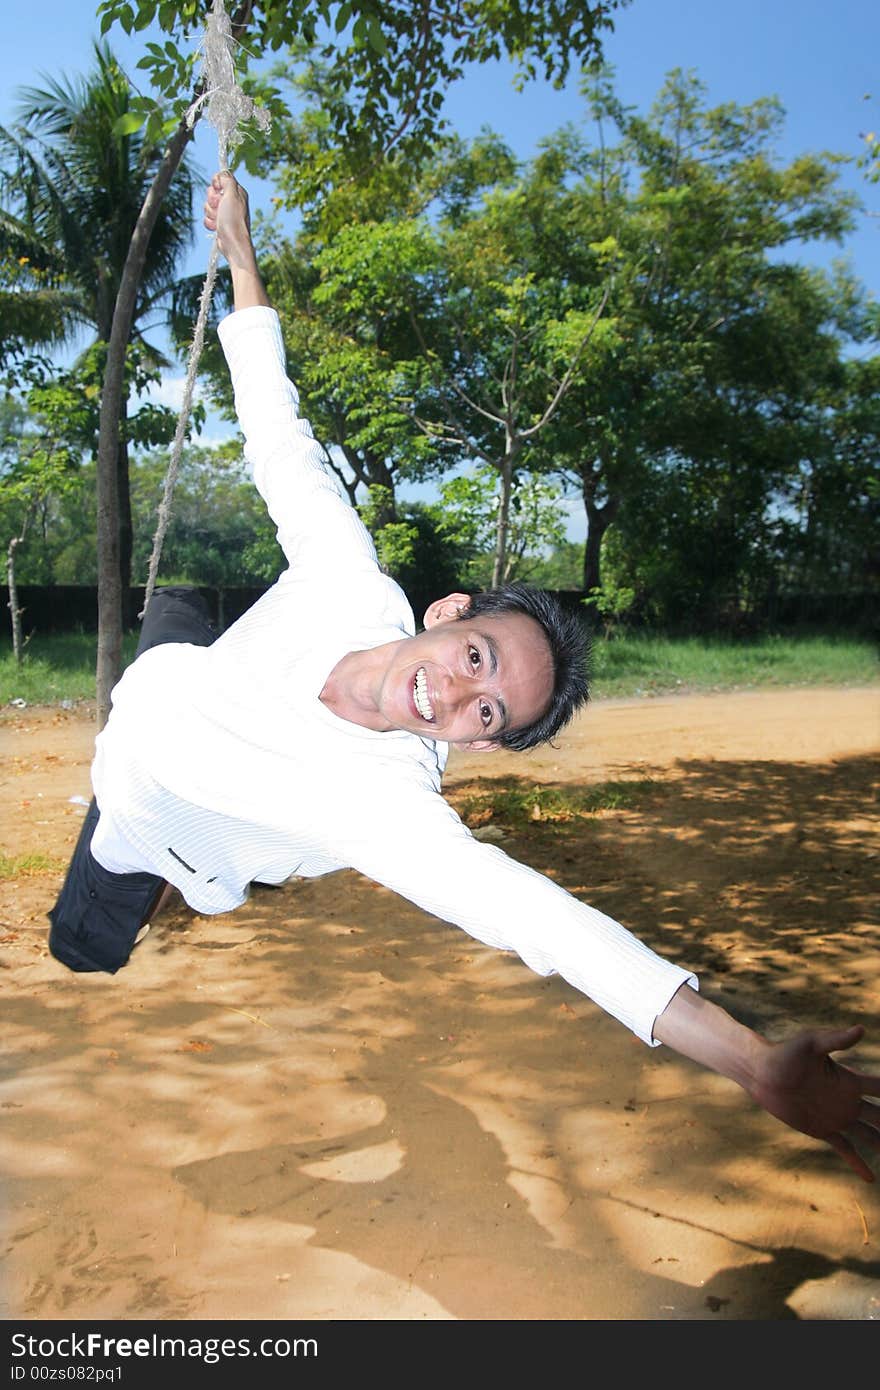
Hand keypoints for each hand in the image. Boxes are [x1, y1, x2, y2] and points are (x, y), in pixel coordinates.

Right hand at [203, 171, 254, 267]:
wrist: (233, 243)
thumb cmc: (233, 220)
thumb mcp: (231, 194)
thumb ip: (227, 180)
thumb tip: (222, 173)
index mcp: (237, 192)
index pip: (220, 178)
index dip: (216, 184)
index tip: (218, 190)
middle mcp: (231, 201)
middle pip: (211, 192)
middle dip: (212, 200)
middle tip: (220, 208)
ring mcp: (225, 212)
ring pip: (208, 205)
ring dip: (211, 213)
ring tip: (219, 219)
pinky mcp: (219, 223)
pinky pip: (207, 217)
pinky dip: (210, 222)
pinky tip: (217, 227)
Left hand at [748, 1025, 879, 1181]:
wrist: (761, 1073)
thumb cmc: (785, 1053)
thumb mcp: (811, 1044)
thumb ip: (836, 1040)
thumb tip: (860, 1029)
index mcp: (848, 1081)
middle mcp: (847, 1100)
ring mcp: (836, 1117)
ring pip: (869, 1135)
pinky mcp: (822, 1130)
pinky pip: (845, 1148)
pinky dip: (858, 1163)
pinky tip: (870, 1178)